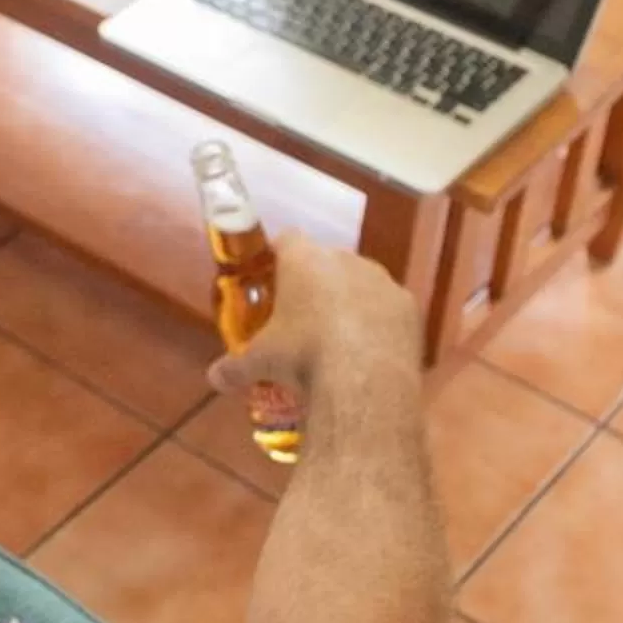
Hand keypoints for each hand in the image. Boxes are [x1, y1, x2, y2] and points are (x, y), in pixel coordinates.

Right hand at [209, 232, 421, 405]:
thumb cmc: (303, 358)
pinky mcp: (409, 306)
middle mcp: (345, 259)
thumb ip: (234, 367)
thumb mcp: (260, 362)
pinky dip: (379, 322)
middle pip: (326, 260)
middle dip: (316, 282)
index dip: (278, 257)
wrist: (363, 382)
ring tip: (341, 337)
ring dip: (351, 300)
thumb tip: (213, 379)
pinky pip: (388, 306)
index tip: (272, 281)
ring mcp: (382, 280)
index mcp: (304, 260)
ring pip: (362, 281)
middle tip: (303, 316)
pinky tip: (370, 350)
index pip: (287, 240)